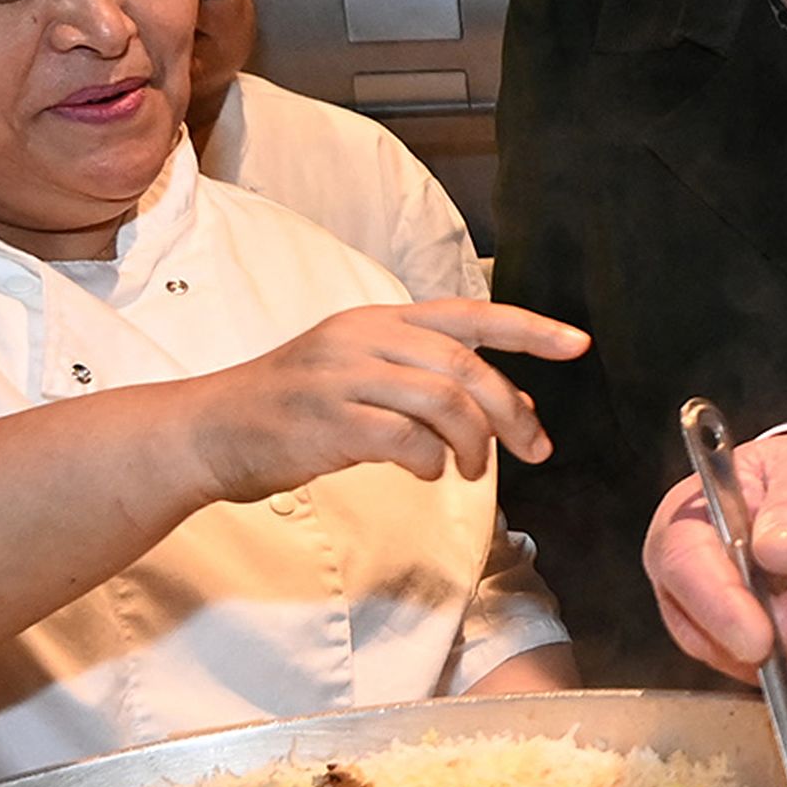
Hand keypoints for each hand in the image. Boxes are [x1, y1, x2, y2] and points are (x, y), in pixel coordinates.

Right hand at [201, 300, 587, 498]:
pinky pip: (405, 439)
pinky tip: (424, 473)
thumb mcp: (359, 374)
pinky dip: (429, 461)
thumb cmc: (291, 410)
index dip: (529, 327)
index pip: (470, 314)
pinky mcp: (327, 422)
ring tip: (472, 470)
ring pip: (444, 401)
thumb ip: (426, 381)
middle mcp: (364, 337)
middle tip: (534, 449)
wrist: (208, 431)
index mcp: (378, 318)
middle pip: (466, 366)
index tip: (578, 344)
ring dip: (474, 444)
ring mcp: (343, 377)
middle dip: (513, 411)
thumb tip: (505, 409)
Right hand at [645, 430, 786, 681]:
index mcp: (685, 517)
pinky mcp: (723, 637)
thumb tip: (777, 552)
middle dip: (773, 631)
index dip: (720, 608)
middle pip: (701, 629)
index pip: (684, 568)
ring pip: (731, 657)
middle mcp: (679, 570)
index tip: (760, 639)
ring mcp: (697, 609)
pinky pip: (753, 668)